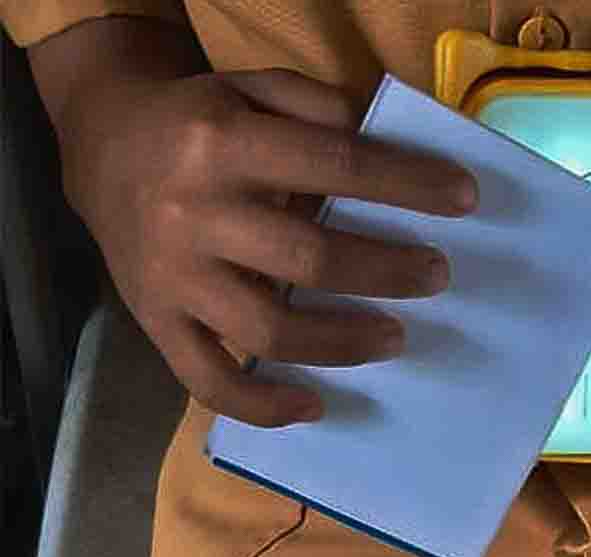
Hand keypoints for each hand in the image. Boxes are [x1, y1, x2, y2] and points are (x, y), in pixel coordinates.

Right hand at [59, 65, 475, 425]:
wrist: (102, 146)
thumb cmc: (200, 124)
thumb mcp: (250, 88)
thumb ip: (316, 110)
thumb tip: (391, 157)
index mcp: (222, 143)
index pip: (335, 166)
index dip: (406, 185)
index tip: (463, 201)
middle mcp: (193, 214)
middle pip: (310, 259)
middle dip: (387, 270)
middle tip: (436, 275)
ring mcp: (173, 278)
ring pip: (269, 332)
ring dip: (344, 344)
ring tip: (396, 338)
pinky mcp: (157, 324)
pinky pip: (209, 382)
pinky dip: (263, 408)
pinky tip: (315, 408)